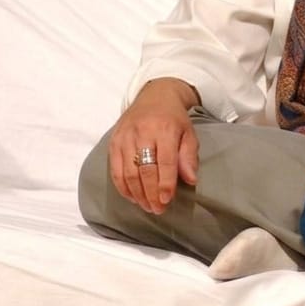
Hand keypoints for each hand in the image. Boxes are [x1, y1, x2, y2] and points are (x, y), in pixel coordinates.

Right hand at [108, 78, 199, 213]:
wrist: (155, 96)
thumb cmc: (174, 119)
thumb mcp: (189, 133)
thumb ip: (189, 156)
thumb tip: (190, 180)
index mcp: (165, 129)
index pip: (164, 161)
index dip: (165, 183)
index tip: (167, 200)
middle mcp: (143, 132)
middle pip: (144, 169)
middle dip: (150, 193)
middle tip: (158, 209)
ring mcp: (125, 136)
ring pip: (128, 172)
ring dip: (137, 194)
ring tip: (147, 206)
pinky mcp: (114, 141)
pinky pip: (115, 169)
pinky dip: (122, 186)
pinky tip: (132, 197)